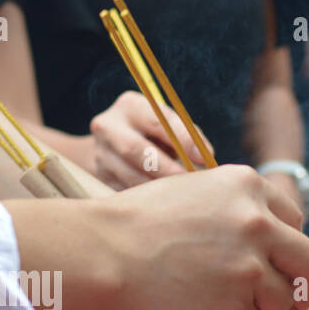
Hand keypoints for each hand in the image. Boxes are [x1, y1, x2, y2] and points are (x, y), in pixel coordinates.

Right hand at [74, 166, 308, 309]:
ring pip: (283, 295)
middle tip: (297, 299)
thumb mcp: (193, 194)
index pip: (294, 219)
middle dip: (302, 282)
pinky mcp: (242, 302)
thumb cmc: (134, 227)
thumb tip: (269, 235)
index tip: (286, 264)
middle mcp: (258, 220)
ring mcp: (253, 263)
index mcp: (247, 184)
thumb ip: (235, 210)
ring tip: (220, 302)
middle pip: (308, 259)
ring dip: (262, 305)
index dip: (289, 246)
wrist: (100, 253)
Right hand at [89, 91, 212, 188]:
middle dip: (165, 168)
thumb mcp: (168, 125)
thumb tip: (207, 156)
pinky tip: (165, 204)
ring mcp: (101, 154)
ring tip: (180, 194)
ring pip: (130, 176)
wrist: (113, 146)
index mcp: (130, 106)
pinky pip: (127, 193)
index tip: (204, 157)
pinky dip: (148, 200)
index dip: (182, 139)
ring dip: (158, 188)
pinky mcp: (101, 178)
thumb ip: (187, 135)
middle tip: (188, 181)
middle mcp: (108, 127)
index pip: (157, 120)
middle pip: (135, 149)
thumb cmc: (154, 134)